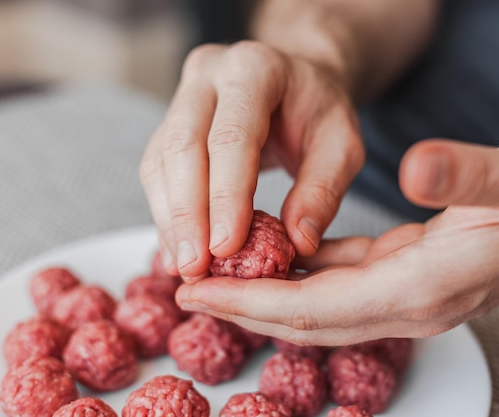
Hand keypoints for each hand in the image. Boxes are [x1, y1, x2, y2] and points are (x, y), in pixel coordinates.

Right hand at [140, 41, 363, 279]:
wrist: (297, 80)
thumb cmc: (320, 112)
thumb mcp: (342, 145)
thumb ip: (323, 190)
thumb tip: (299, 244)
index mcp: (256, 69)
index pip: (232, 136)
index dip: (225, 195)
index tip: (225, 248)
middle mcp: (209, 74)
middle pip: (183, 147)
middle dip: (187, 214)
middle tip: (195, 268)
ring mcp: (183, 95)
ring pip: (161, 161)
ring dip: (171, 220)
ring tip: (186, 268)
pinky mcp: (170, 122)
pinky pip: (157, 170)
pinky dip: (167, 214)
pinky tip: (178, 248)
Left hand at [175, 129, 498, 344]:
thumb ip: (466, 176)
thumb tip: (415, 168)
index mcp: (426, 285)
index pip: (319, 306)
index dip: (255, 301)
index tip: (201, 287)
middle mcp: (412, 304)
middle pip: (309, 319)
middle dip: (244, 306)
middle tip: (188, 286)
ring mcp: (409, 296)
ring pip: (320, 306)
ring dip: (267, 294)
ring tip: (217, 273)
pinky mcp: (409, 279)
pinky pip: (341, 285)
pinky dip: (302, 276)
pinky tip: (276, 253)